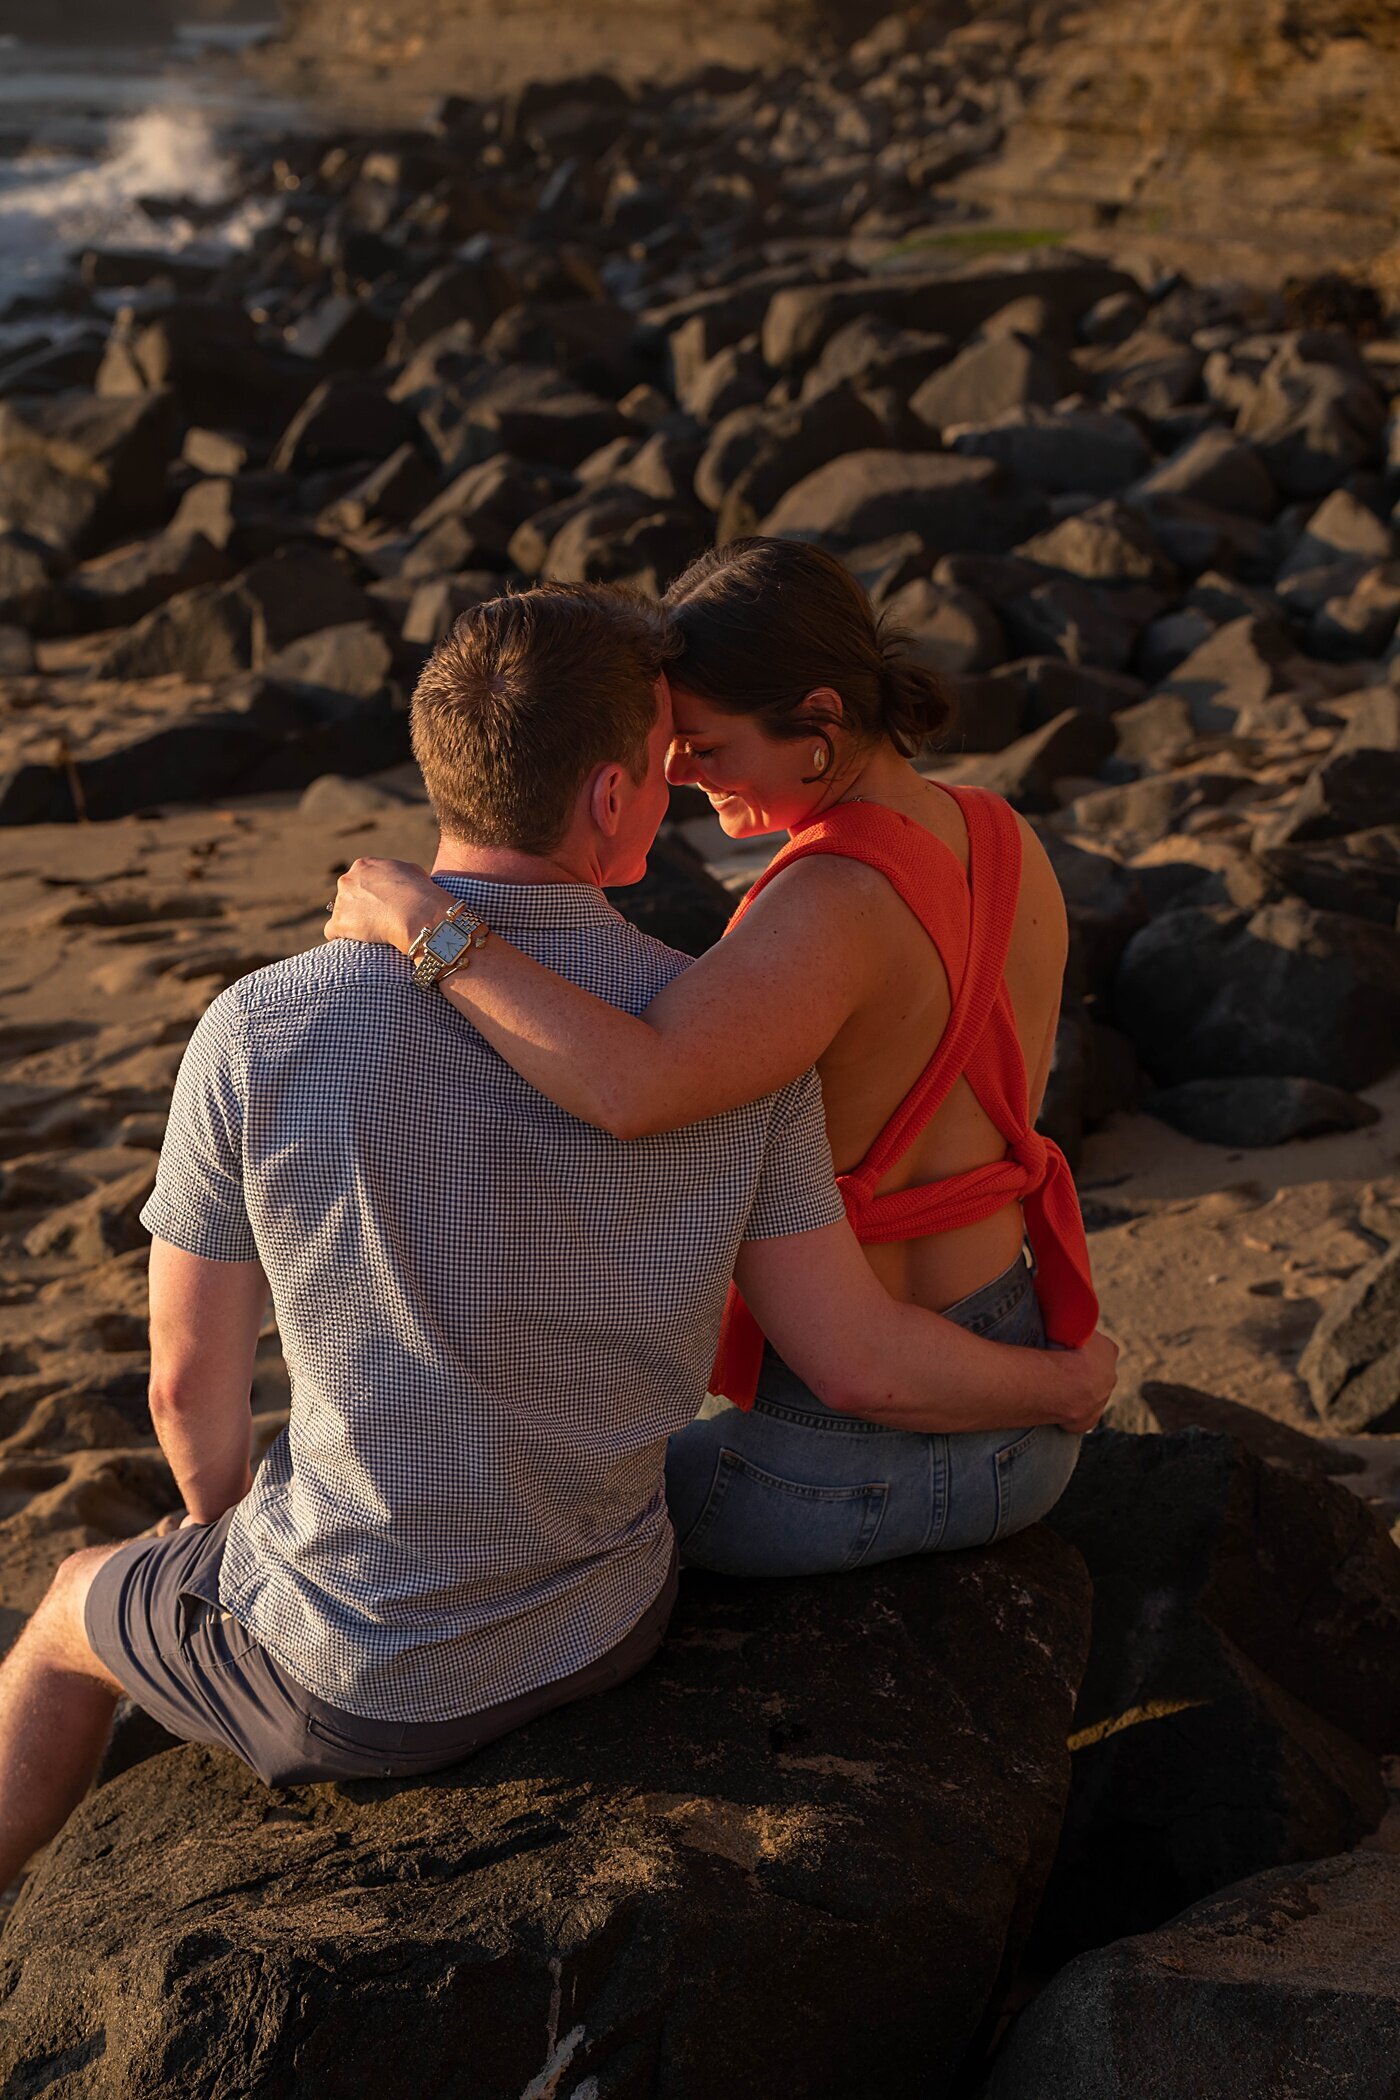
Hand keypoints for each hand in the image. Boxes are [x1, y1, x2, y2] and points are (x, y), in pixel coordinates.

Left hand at [324, 859, 449, 955]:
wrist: (417, 914)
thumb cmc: (421, 892)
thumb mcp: (413, 872)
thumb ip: (400, 873)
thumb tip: (403, 879)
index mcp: (364, 866)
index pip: (359, 880)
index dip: (369, 895)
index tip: (380, 906)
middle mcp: (347, 880)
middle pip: (346, 896)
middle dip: (358, 907)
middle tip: (376, 920)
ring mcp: (340, 901)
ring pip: (341, 915)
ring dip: (352, 924)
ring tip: (371, 934)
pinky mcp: (338, 923)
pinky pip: (333, 932)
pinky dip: (343, 938)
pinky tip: (357, 943)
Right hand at [1052, 1328, 1118, 1434]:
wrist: (1058, 1383)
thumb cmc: (1058, 1349)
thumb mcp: (1065, 1322)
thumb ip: (1068, 1318)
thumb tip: (1059, 1297)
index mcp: (1108, 1350)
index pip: (1098, 1345)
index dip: (1082, 1346)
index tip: (1065, 1346)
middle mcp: (1111, 1376)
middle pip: (1096, 1371)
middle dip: (1081, 1370)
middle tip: (1057, 1367)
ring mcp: (1100, 1401)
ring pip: (1089, 1394)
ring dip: (1075, 1392)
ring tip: (1051, 1387)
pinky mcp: (1088, 1421)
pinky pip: (1081, 1417)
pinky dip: (1071, 1414)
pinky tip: (1056, 1408)